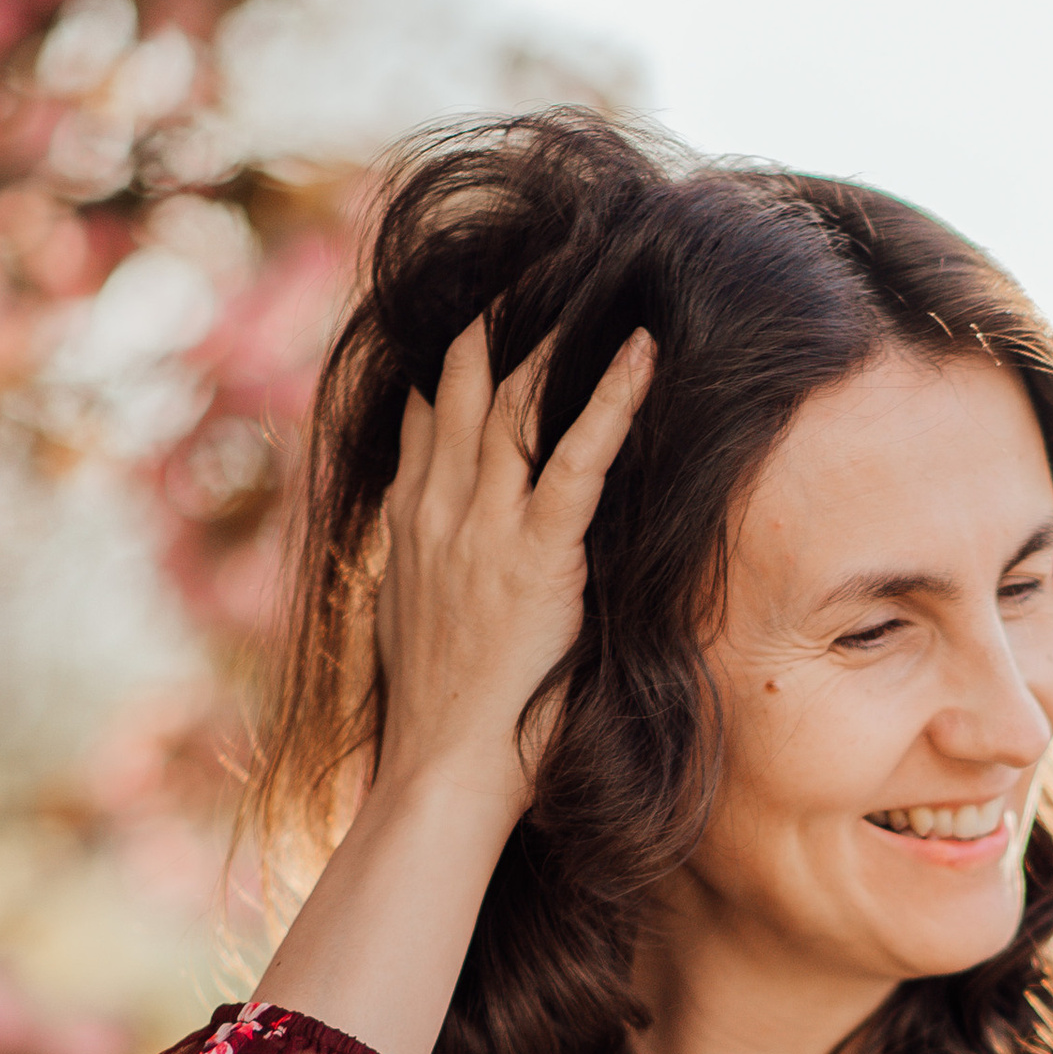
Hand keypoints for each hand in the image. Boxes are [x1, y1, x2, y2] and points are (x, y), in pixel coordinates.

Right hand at [252, 315, 650, 1053]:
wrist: (440, 773)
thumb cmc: (446, 733)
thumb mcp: (420, 644)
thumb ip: (435, 592)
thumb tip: (446, 576)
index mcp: (410, 538)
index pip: (422, 436)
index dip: (440, 383)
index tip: (454, 336)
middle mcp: (438, 517)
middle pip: (460, 399)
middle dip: (488, 334)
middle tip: (519, 280)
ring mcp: (483, 529)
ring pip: (512, 408)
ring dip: (548, 342)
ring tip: (582, 286)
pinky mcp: (537, 553)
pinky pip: (579, 457)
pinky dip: (612, 397)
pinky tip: (642, 350)